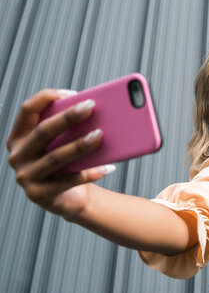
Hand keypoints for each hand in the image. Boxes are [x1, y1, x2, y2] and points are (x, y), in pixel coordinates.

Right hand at [6, 89, 113, 219]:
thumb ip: (68, 129)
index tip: (72, 93)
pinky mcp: (40, 194)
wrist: (68, 199)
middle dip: (68, 117)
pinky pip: (69, 181)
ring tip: (100, 135)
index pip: (27, 110)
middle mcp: (17, 156)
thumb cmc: (67, 165)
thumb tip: (94, 109)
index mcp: (18, 137)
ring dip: (80, 145)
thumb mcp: (61, 144)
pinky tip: (107, 167)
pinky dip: (90, 173)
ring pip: (56, 157)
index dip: (47, 97)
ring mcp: (26, 177)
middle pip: (43, 131)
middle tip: (91, 106)